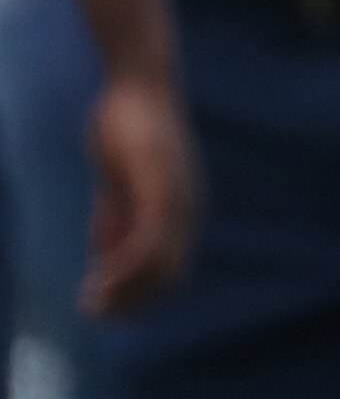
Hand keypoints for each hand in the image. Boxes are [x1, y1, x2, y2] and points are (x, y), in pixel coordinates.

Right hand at [80, 72, 194, 314]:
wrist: (136, 85)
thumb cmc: (125, 132)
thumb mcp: (118, 189)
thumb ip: (115, 225)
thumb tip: (104, 268)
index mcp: (181, 211)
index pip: (171, 272)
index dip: (138, 298)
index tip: (102, 308)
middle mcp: (187, 208)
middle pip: (170, 276)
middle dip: (132, 303)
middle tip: (95, 313)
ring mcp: (177, 196)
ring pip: (161, 264)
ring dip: (126, 292)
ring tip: (93, 304)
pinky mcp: (160, 184)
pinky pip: (150, 237)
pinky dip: (125, 266)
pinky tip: (98, 277)